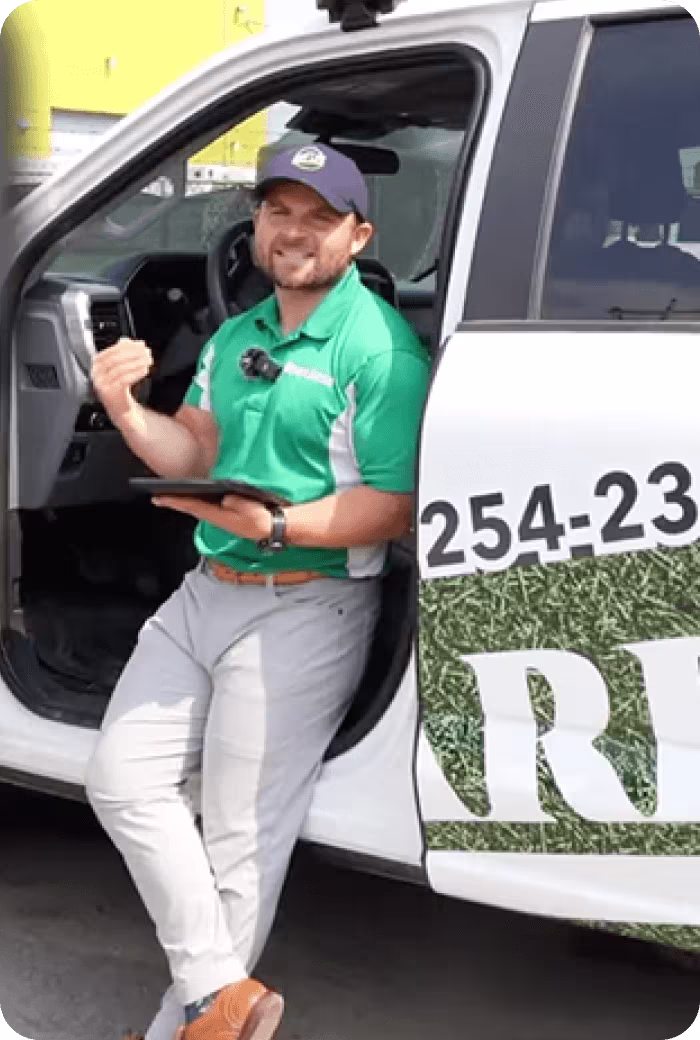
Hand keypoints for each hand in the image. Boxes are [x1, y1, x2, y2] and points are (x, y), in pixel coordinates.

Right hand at [91, 337, 153, 422]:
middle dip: (133, 353)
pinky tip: (145, 370)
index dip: (127, 346)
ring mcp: (102, 384)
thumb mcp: (119, 368)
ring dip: (136, 362)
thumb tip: (125, 340)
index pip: (111, 351)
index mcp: (97, 365)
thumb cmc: (121, 388)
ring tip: (148, 360)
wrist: (121, 410)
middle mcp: (96, 374)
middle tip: (147, 352)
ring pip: (120, 368)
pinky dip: (136, 373)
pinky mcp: (110, 393)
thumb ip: (121, 353)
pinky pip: (124, 380)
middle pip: (115, 359)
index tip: (140, 344)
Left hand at [152, 494, 272, 541]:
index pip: (191, 506)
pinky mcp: (228, 516)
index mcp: (218, 516)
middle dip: (175, 501)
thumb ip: (236, 503)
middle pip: (191, 507)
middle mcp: (217, 518)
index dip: (174, 501)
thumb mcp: (250, 510)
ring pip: (198, 508)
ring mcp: (222, 518)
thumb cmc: (264, 518)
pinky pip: (207, 507)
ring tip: (172, 495)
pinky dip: (197, 502)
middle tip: (157, 496)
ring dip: (186, 502)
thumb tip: (226, 498)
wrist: (276, 528)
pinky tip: (194, 498)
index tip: (156, 497)